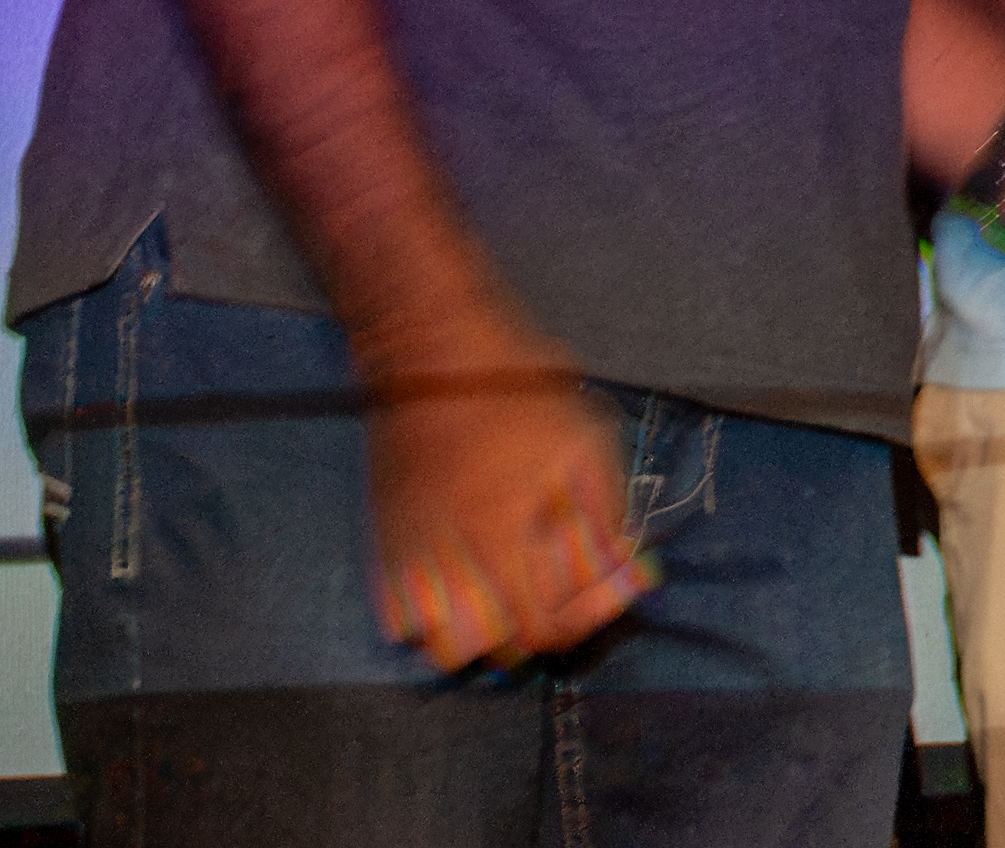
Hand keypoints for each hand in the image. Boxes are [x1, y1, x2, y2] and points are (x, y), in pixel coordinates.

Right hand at [363, 348, 647, 671]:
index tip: (609, 589)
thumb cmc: (518, 390)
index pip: (541, 627)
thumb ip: (602, 517)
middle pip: (489, 650)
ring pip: (437, 644)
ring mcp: (408, 557)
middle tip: (563, 596)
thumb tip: (622, 570)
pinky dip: (431, 620)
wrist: (430, 353)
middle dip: (534, 634)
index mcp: (503, 539)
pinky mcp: (383, 544)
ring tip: (512, 600)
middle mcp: (448, 562)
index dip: (582, 620)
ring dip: (480, 638)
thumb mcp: (585, 443)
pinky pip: (399, 616)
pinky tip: (464, 589)